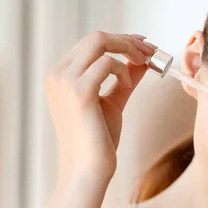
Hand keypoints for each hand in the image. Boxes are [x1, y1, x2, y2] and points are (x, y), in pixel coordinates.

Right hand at [44, 31, 155, 179]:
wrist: (89, 170)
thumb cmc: (98, 141)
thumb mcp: (112, 102)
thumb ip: (124, 79)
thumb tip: (142, 60)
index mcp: (60, 76)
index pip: (90, 44)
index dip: (120, 40)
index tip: (143, 45)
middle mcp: (57, 75)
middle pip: (95, 37)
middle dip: (127, 40)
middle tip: (150, 50)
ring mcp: (65, 81)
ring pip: (99, 41)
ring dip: (129, 49)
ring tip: (144, 64)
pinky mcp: (79, 91)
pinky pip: (107, 63)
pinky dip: (123, 70)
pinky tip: (126, 85)